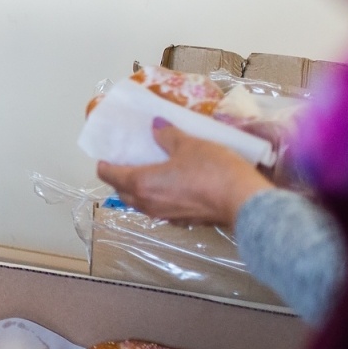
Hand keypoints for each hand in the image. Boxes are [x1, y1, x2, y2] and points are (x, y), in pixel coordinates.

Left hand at [98, 119, 273, 227]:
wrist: (242, 201)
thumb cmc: (211, 170)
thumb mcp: (188, 144)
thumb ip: (167, 135)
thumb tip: (155, 126)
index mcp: (141, 183)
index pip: (110, 176)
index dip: (104, 166)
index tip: (105, 157)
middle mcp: (148, 204)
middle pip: (123, 193)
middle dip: (119, 179)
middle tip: (125, 164)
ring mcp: (166, 216)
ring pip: (141, 204)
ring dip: (138, 191)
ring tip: (146, 174)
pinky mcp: (184, 222)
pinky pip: (161, 210)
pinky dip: (158, 199)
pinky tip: (170, 188)